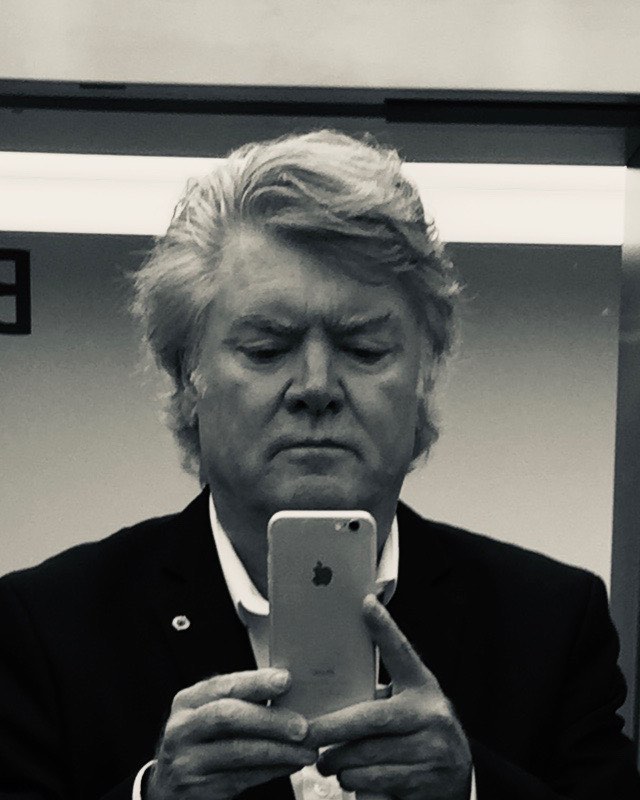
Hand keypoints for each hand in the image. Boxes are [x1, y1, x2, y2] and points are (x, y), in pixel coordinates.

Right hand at [146, 668, 317, 799]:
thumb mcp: (208, 713)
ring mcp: (187, 761)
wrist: (168, 787)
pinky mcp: (199, 789)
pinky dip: (271, 771)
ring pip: (238, 752)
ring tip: (305, 750)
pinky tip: (290, 765)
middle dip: (270, 719)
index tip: (285, 680)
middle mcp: (183, 729)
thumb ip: (239, 701)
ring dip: (279, 751)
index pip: (223, 686)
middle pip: (228, 717)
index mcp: (188, 701)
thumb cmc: (200, 741)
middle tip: (302, 726)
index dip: (256, 682)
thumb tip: (286, 688)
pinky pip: (242, 778)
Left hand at [309, 595, 471, 799]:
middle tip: (307, 733)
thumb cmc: (420, 733)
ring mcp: (433, 749)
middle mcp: (431, 714)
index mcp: (422, 687)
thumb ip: (379, 692)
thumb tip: (332, 676)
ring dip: (340, 762)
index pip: (401, 652)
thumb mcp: (408, 703)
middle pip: (370, 718)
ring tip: (327, 761)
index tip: (366, 603)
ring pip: (368, 756)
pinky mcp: (428, 781)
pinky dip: (356, 782)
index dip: (384, 628)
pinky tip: (350, 777)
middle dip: (331, 728)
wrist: (458, 775)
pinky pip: (376, 782)